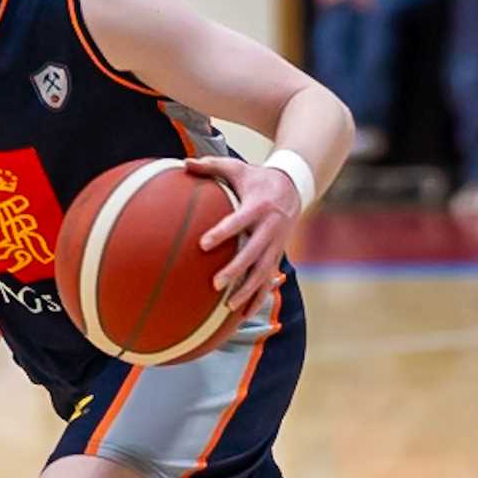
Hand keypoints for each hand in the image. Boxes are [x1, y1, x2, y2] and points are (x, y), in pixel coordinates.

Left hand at [185, 155, 300, 317]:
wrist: (294, 187)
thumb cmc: (258, 178)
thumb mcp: (237, 168)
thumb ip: (211, 166)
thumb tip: (183, 163)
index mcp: (258, 206)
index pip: (239, 221)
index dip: (223, 232)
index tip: (203, 244)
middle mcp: (270, 228)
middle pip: (254, 252)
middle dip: (236, 269)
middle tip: (215, 283)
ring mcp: (276, 244)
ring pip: (264, 271)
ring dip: (247, 289)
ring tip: (228, 305)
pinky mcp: (278, 255)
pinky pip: (269, 280)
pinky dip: (258, 297)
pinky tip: (244, 313)